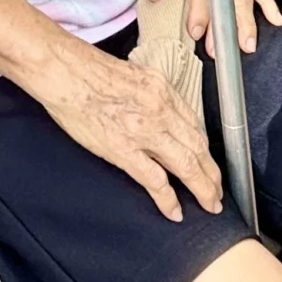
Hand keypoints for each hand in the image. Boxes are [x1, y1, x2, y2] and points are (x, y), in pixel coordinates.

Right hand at [30, 38, 222, 221]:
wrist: (64, 71)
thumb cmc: (88, 69)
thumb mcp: (133, 74)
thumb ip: (151, 94)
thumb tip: (158, 111)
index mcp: (162, 90)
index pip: (195, 124)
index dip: (205, 148)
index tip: (208, 161)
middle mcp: (160, 109)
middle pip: (198, 147)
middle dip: (212, 173)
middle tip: (218, 191)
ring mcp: (144, 131)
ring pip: (186, 165)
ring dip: (202, 188)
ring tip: (209, 204)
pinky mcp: (124, 150)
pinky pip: (155, 181)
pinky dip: (169, 199)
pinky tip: (175, 211)